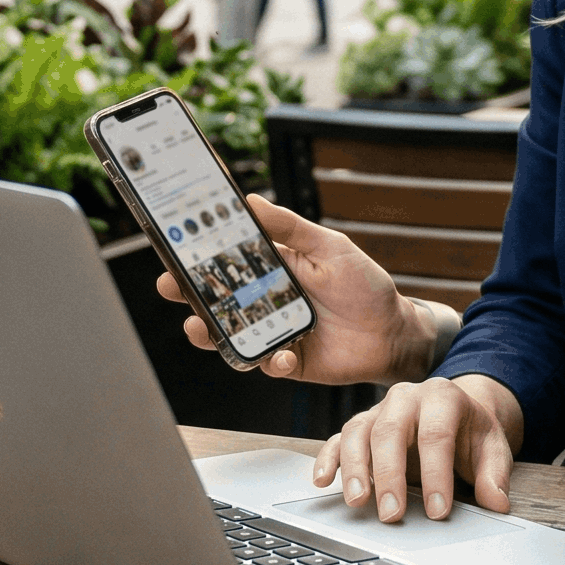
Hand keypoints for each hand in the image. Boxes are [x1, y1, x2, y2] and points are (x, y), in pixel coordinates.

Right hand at [156, 195, 445, 383]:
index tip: (172, 246)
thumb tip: (251, 200)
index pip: (226, 260)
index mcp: (272, 269)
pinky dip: (270, 361)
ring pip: (229, 335)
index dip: (196, 255)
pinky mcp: (288, 362)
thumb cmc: (364, 285)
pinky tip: (283, 355)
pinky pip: (266, 364)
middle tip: (171, 286)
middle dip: (188, 294)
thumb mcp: (330, 247)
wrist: (393, 334)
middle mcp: (265, 301)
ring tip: (200, 327)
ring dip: (210, 333)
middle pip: (216, 299)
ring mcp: (273, 333)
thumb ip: (291, 228)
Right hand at [317, 374, 522, 521]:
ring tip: (357, 502)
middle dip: (390, 475)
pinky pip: (339, 437)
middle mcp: (406, 397)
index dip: (437, 474)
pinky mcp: (362, 425)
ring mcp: (380, 409)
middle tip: (392, 514)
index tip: (439, 511)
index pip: (437, 435)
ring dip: (354, 468)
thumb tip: (496, 502)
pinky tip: (322, 480)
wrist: (458, 411)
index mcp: (443, 397)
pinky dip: (329, 458)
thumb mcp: (493, 448)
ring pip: (359, 431)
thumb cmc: (473, 432)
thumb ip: (494, 474)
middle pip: (391, 431)